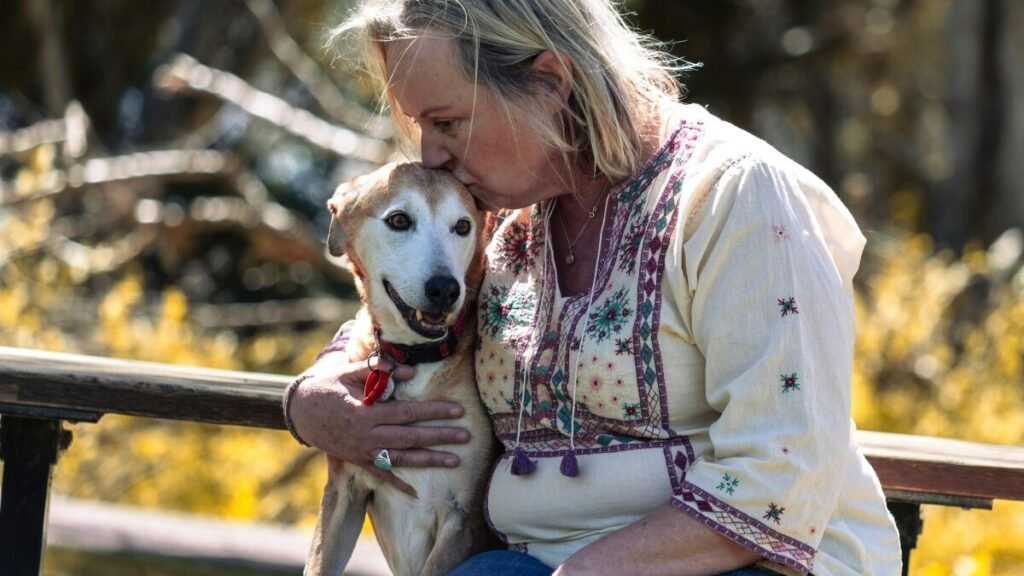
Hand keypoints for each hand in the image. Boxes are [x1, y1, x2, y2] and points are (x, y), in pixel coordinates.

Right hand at [289, 352, 469, 495]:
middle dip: (440, 437)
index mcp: (366, 412)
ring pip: (401, 458)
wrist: (301, 412)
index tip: (457, 410)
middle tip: (466, 436)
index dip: (433, 411)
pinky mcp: (358, 461)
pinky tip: (416, 494)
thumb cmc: (329, 387)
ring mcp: (363, 452)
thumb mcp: (350, 372)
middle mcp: (366, 435)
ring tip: (455, 461)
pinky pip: (381, 475)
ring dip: (429, 460)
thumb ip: (379, 370)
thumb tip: (410, 370)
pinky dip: (398, 486)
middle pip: (410, 437)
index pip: (407, 412)